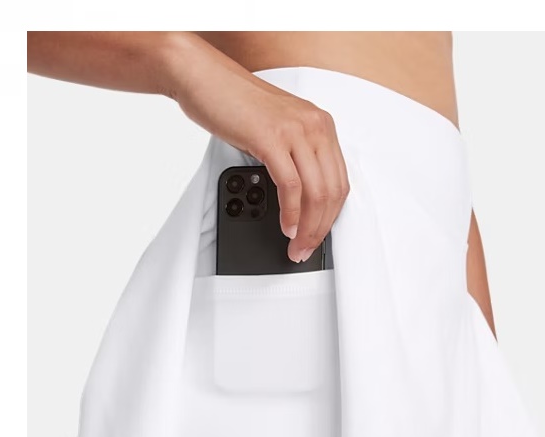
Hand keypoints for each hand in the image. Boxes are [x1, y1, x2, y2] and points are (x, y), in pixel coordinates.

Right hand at [171, 54, 349, 262]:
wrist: (204, 78)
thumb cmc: (235, 105)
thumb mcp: (278, 131)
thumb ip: (295, 157)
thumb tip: (302, 202)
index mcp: (320, 126)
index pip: (340, 181)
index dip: (331, 216)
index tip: (318, 236)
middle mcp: (314, 126)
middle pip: (332, 191)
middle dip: (321, 228)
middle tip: (306, 249)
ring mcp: (295, 131)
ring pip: (316, 193)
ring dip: (307, 227)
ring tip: (296, 245)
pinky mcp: (272, 138)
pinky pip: (291, 186)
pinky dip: (291, 213)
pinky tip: (286, 226)